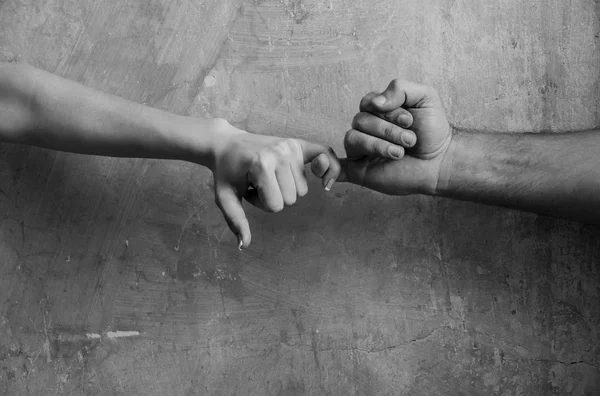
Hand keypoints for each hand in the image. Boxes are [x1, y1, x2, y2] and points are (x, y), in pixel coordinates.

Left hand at [211, 119, 339, 248]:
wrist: (227, 144)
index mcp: (261, 166)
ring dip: (286, 188)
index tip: (248, 189)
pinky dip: (331, 168)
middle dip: (274, 197)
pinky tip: (326, 180)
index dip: (260, 204)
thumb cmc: (226, 172)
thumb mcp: (225, 198)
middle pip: (291, 199)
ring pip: (302, 190)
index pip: (275, 206)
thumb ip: (236, 221)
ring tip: (267, 176)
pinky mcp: (298, 143)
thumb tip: (243, 246)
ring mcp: (291, 147)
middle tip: (257, 182)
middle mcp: (280, 153)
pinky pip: (326, 155)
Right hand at [316, 79, 451, 194]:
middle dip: (388, 129)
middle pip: (360, 121)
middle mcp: (366, 130)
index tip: (410, 121)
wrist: (441, 161)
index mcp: (377, 112)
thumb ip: (400, 88)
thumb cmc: (433, 130)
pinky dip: (327, 169)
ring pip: (352, 139)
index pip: (368, 104)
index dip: (388, 111)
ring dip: (377, 144)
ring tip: (399, 153)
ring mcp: (362, 151)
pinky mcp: (359, 171)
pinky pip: (336, 168)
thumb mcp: (424, 97)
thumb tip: (375, 102)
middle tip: (410, 139)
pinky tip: (330, 171)